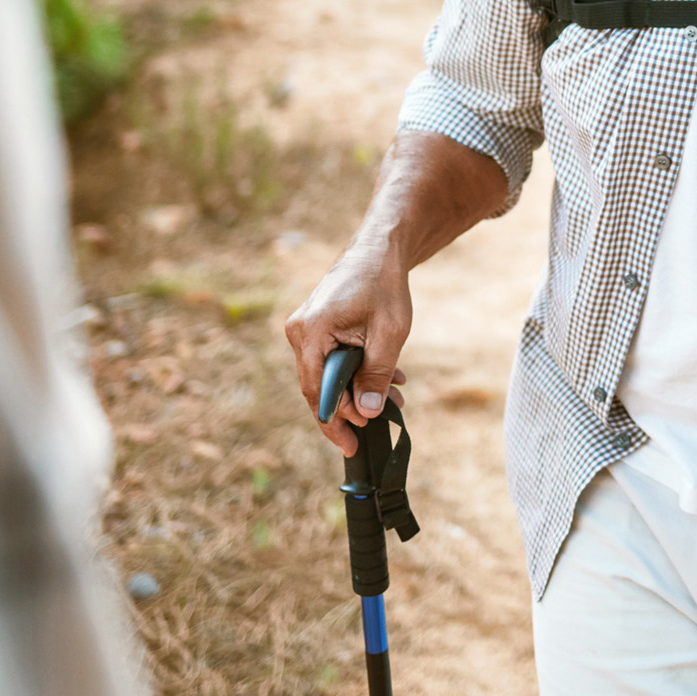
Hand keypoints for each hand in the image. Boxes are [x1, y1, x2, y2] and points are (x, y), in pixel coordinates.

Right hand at [284, 245, 412, 456]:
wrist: (379, 250)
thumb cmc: (384, 285)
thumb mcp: (389, 333)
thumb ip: (377, 373)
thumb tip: (369, 412)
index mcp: (311, 332)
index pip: (316, 392)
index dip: (335, 422)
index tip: (352, 445)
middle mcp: (300, 332)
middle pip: (320, 387)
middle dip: (355, 406)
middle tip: (386, 416)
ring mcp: (306, 330)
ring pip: (330, 374)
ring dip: (361, 388)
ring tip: (396, 395)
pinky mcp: (317, 328)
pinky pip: (333, 360)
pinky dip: (359, 370)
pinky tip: (390, 376)